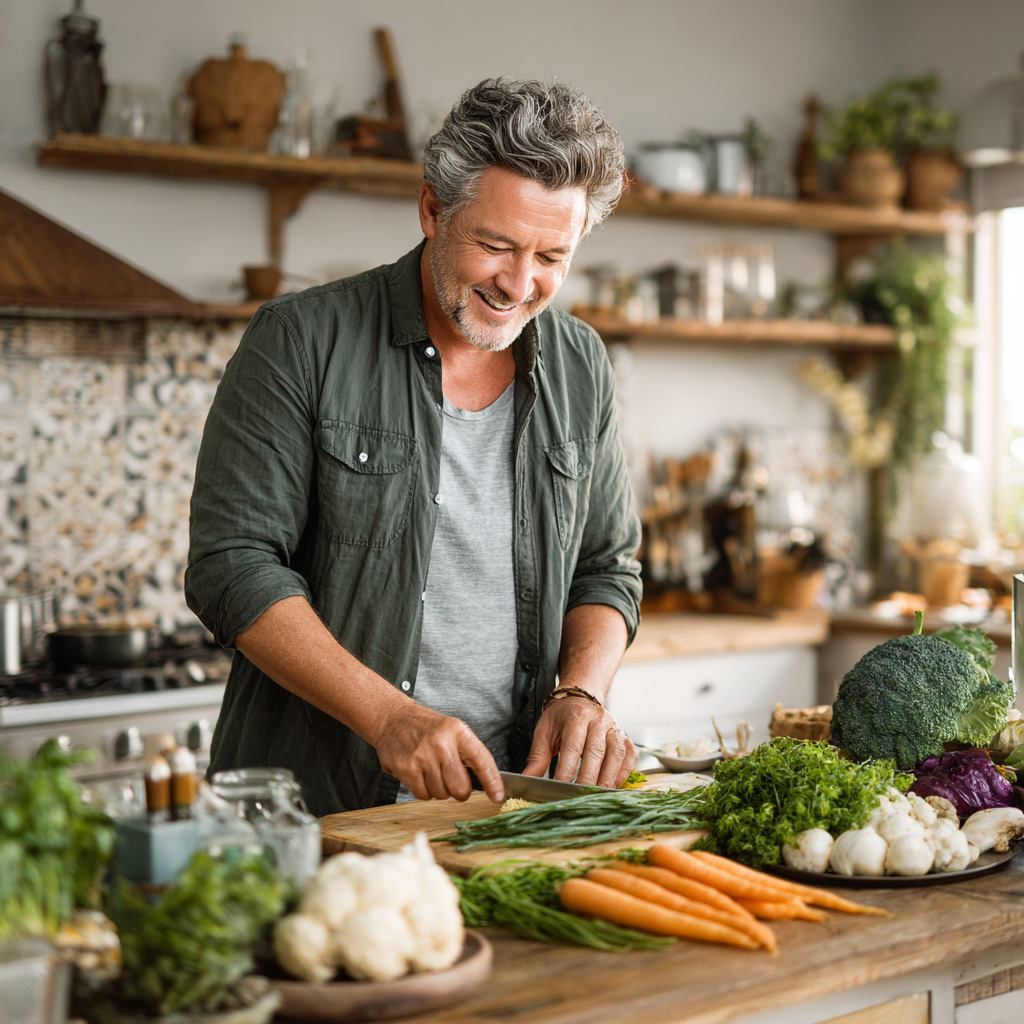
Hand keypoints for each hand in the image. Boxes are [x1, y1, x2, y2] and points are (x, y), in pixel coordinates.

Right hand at [374, 702, 504, 803]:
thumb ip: (467, 753)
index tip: (498, 797)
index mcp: (458, 732)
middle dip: (458, 790)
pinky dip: (423, 790)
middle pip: (461, 788)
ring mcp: (423, 757)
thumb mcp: (452, 730)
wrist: (392, 718)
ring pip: (441, 794)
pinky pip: (423, 795)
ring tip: (431, 770)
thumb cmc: (426, 727)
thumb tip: (486, 783)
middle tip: (451, 779)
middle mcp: (442, 744)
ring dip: (439, 789)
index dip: (492, 782)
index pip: (482, 761)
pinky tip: (419, 774)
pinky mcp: (406, 769)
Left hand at [522, 696, 635, 786]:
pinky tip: (613, 784)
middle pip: (596, 752)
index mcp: (577, 716)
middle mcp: (599, 720)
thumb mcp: (545, 732)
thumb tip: (527, 779)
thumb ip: (538, 757)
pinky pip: (629, 755)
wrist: (579, 699)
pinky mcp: (624, 736)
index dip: (567, 769)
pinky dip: (624, 772)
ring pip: (616, 754)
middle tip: (579, 796)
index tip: (560, 787)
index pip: (572, 746)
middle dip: (588, 777)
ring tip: (598, 794)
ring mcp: (614, 727)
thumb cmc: (561, 718)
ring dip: (608, 777)